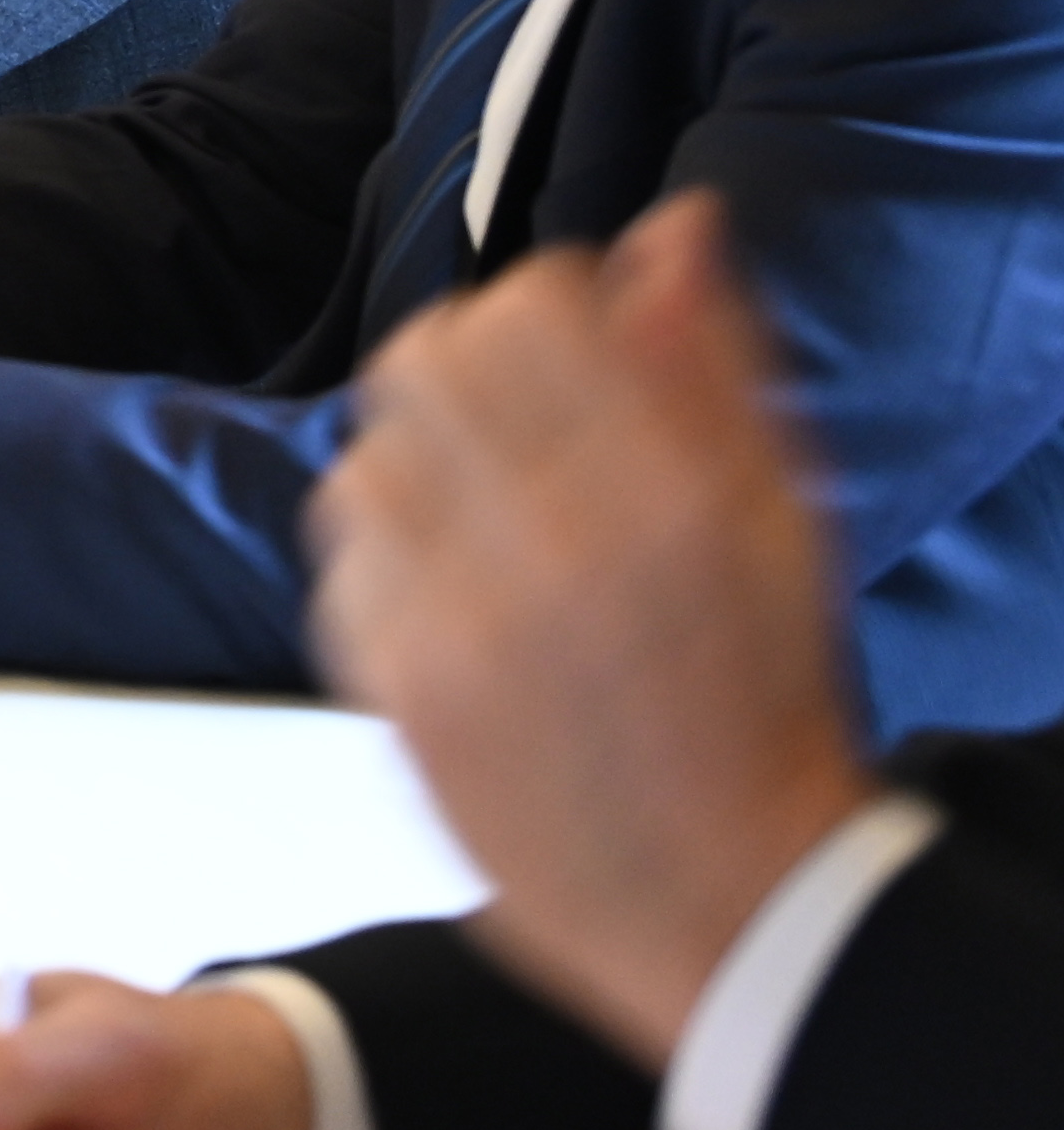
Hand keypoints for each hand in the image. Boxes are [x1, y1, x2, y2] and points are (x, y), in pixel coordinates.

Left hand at [309, 192, 873, 1064]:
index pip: (523, 308)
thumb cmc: (765, 696)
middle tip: (512, 420)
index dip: (540, 309)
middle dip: (462, 368)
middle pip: (420, 361)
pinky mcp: (391, 684)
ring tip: (487, 516)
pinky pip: (343, 557)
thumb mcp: (785, 520)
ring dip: (417, 463)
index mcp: (661, 492)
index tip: (570, 348)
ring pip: (365, 453)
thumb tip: (668, 228)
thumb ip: (715, 365)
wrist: (727, 901)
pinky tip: (458, 590)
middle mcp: (548, 542)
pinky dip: (389, 553)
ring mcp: (456, 618)